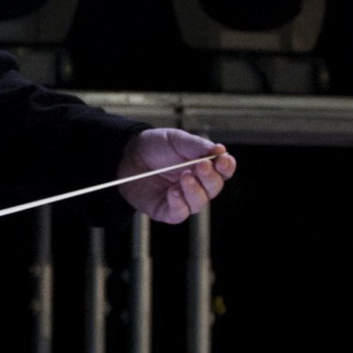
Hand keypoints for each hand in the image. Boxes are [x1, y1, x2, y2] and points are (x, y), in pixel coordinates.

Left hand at [117, 129, 235, 223]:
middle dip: (210, 177)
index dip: (226, 166)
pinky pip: (179, 213)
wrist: (126, 155)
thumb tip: (220, 150)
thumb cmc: (153, 147)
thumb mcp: (175, 139)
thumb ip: (197, 146)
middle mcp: (196, 184)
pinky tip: (173, 192)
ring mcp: (183, 198)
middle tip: (202, 165)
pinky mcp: (168, 211)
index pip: (223, 171)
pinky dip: (179, 203)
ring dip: (194, 190)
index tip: (223, 159)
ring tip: (184, 177)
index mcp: (202, 166)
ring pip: (199, 202)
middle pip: (214, 187)